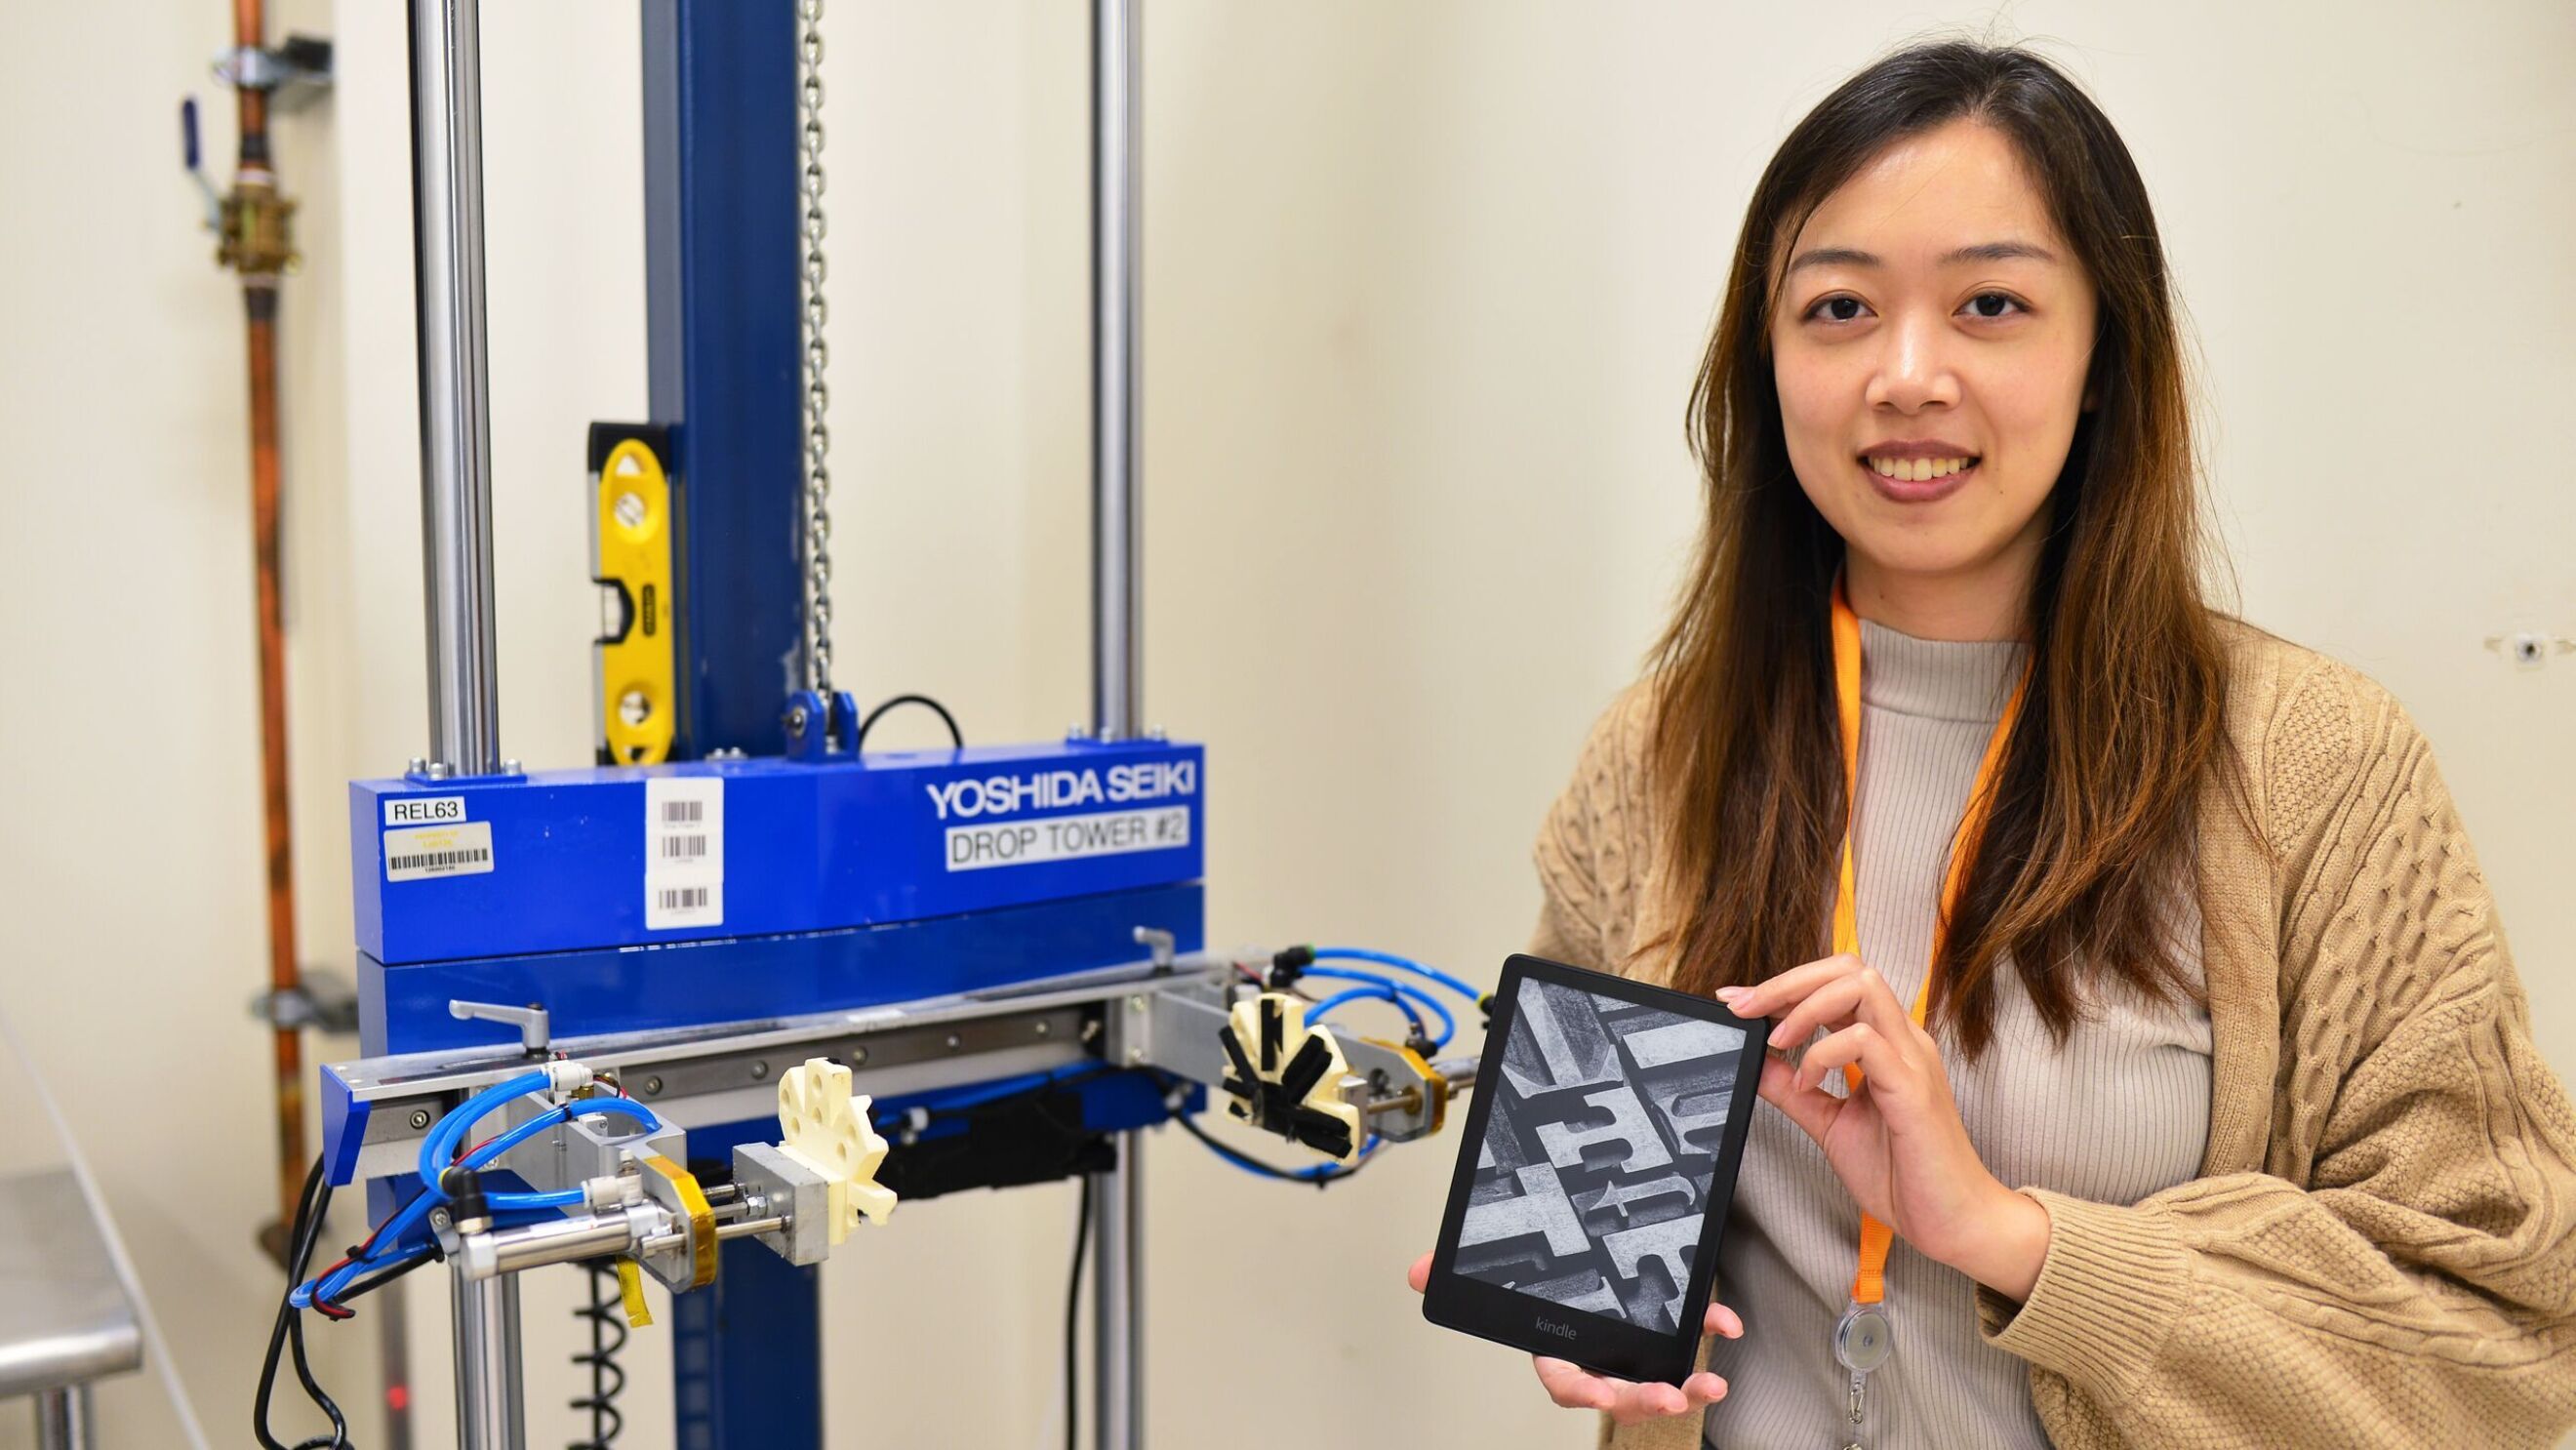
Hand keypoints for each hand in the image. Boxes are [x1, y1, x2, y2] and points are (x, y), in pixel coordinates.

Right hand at [1406, 1252, 1737, 1423]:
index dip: (1581, 1393)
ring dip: (1689, 1387)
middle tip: (1672, 1396)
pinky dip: (1709, 1329)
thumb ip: (1459, 1270)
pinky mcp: (1667, 1320)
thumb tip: (1420, 1272)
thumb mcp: (1501, 1268)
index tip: (1600, 1397)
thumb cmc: (1542, 1274)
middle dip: (1645, 1401)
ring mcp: (1636, 1343)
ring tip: (1711, 1386)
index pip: (1566, 1381)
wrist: (1581, 1237)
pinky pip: (1691, 1334)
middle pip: (1621, 1391)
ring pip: (1662, 1377)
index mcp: (1561, 1346)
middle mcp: (1600, 1353)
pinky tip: (1726, 1325)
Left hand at [1721, 954, 2050, 1301]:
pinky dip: (1822, 1053)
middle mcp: (1903, 1041)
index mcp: (1887, 1045)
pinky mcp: (1912, 1089)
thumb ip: (1794, 1090)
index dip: (1785, 984)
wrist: (1951, 1220)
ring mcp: (1911, 1060)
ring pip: (1862, 986)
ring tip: (1778, 1041)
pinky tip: (1807, 1082)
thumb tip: (1758, 1060)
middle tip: (1745, 1008)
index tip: (1737, 1001)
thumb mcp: (1829, 1123)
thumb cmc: (1903, 1175)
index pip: (1838, 983)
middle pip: (1850, 968)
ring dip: (1806, 1006)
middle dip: (1789, 981)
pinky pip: (1864, 1041)